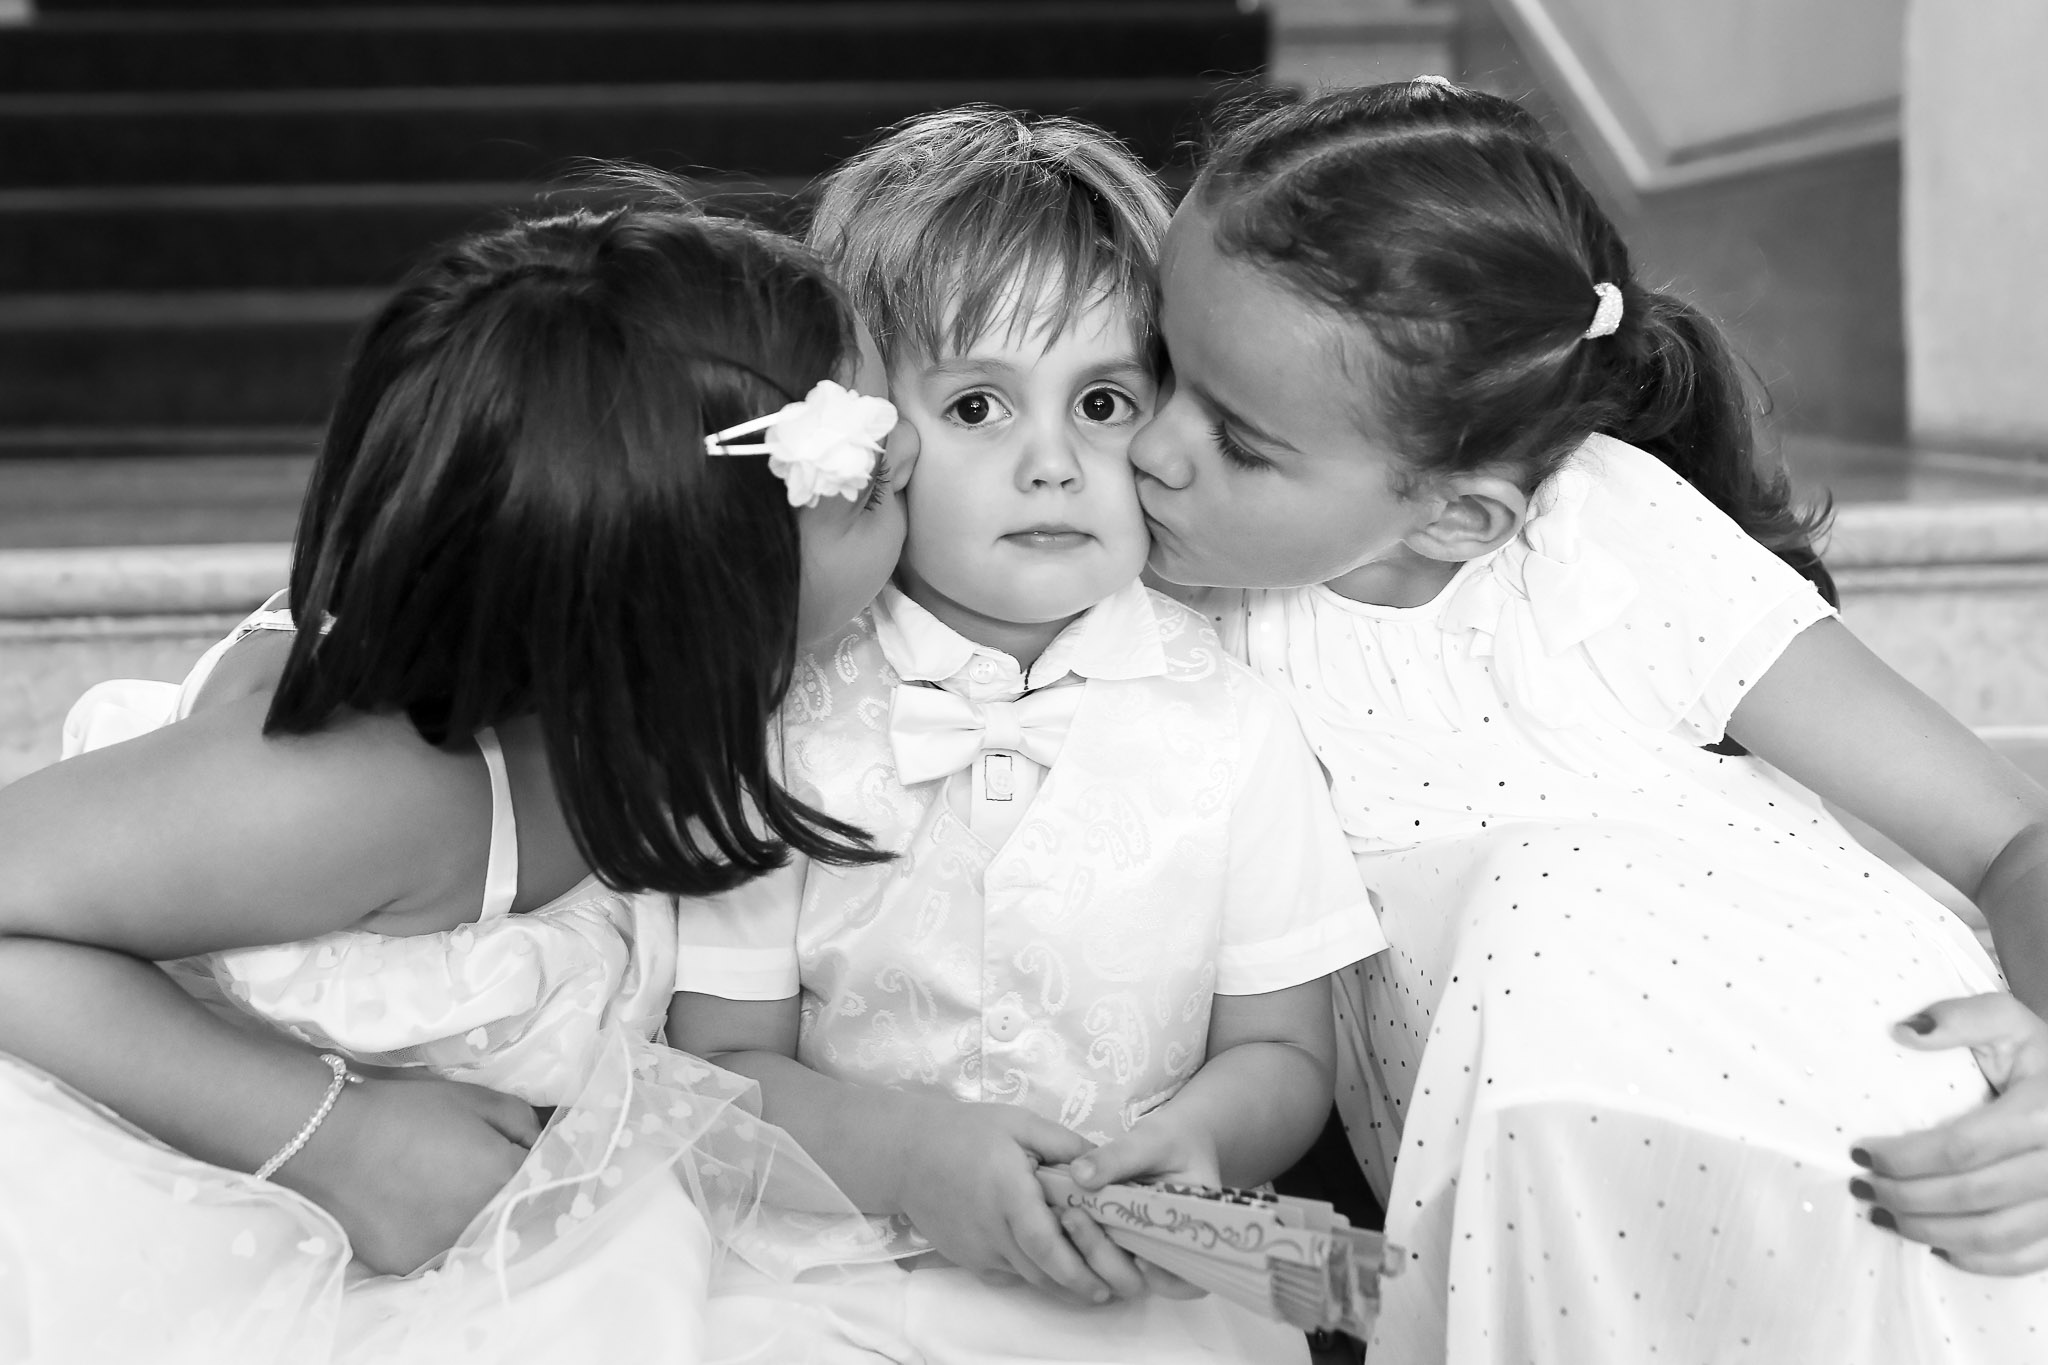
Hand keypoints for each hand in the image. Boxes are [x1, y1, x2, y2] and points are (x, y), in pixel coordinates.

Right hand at [283, 1070, 540, 1274]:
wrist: (331, 1140)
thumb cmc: (408, 1112)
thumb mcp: (479, 1099)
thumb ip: (525, 1124)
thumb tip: (542, 1146)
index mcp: (504, 1180)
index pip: (548, 1183)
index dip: (544, 1170)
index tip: (532, 1160)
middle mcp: (481, 1224)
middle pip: (518, 1218)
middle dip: (516, 1198)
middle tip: (488, 1176)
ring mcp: (445, 1251)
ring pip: (481, 1241)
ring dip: (480, 1223)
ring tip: (451, 1194)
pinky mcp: (410, 1266)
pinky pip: (441, 1254)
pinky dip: (441, 1237)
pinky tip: (423, 1213)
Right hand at [897, 1098, 1112, 1303]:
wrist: (906, 1154)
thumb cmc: (966, 1132)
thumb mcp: (1019, 1124)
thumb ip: (1065, 1144)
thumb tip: (1107, 1164)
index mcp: (1007, 1192)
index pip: (1043, 1243)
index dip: (1075, 1267)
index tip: (1105, 1282)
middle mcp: (991, 1230)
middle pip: (1040, 1272)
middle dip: (1079, 1286)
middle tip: (1113, 1287)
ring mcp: (975, 1249)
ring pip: (1026, 1278)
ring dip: (1059, 1283)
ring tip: (1092, 1281)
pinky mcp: (966, 1258)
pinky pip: (1007, 1274)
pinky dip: (1032, 1274)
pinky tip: (1051, 1266)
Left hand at [1058, 1114, 1216, 1300]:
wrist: (1173, 1139)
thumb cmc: (1173, 1140)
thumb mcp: (1151, 1141)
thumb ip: (1119, 1157)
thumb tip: (1080, 1174)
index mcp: (1197, 1230)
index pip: (1191, 1277)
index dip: (1165, 1278)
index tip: (1136, 1256)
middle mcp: (1173, 1250)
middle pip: (1146, 1280)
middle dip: (1108, 1258)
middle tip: (1075, 1219)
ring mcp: (1148, 1250)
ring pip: (1120, 1275)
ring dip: (1092, 1253)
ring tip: (1069, 1216)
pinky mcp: (1125, 1243)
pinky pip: (1105, 1257)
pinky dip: (1085, 1242)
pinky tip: (1069, 1216)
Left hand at [1853, 993, 2047, 1273]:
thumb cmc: (2041, 1056)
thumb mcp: (2009, 1022)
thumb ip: (1961, 1019)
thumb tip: (1903, 1032)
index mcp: (2042, 1113)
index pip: (1962, 1148)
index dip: (1905, 1158)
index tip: (1861, 1153)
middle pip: (1971, 1196)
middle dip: (1906, 1196)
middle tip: (1863, 1186)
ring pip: (1994, 1236)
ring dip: (1929, 1232)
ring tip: (1883, 1215)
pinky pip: (2025, 1259)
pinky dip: (1976, 1261)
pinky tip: (1936, 1246)